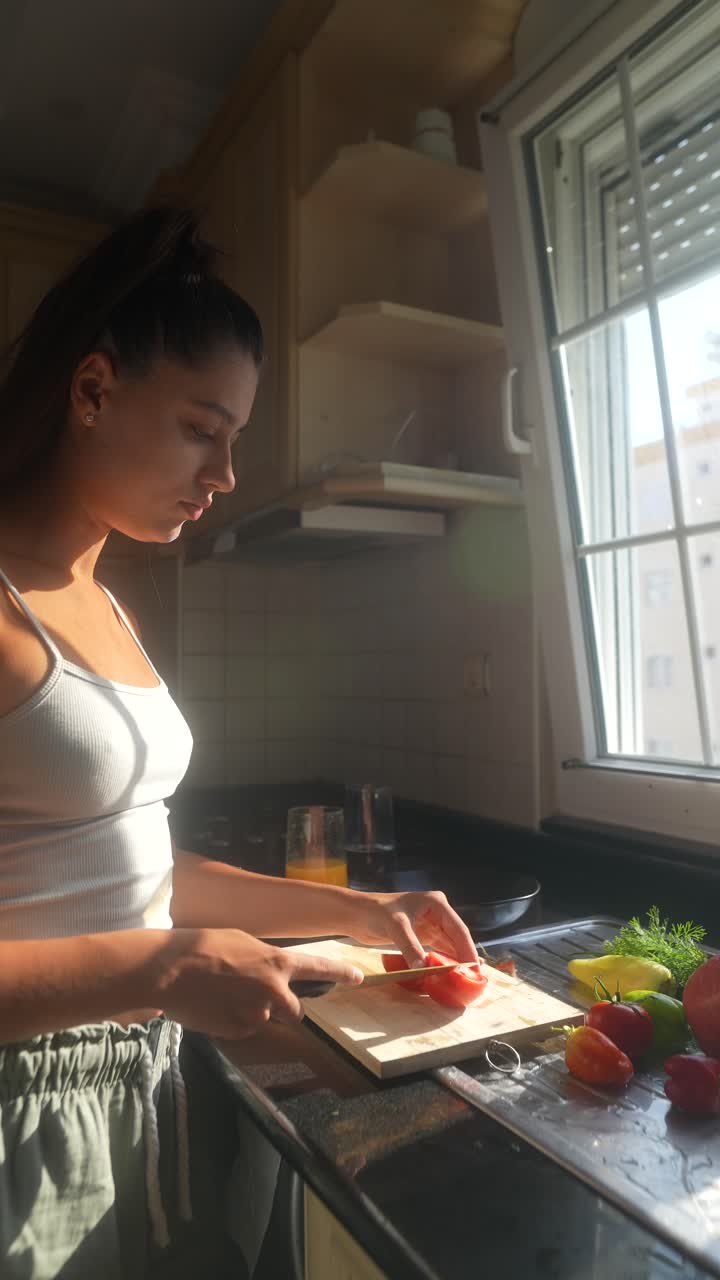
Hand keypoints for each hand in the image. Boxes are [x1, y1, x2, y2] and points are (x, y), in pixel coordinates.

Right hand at [159, 928, 363, 1039]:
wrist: (170, 969)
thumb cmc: (203, 947)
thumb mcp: (242, 943)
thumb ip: (263, 962)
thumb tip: (268, 975)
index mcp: (277, 963)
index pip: (318, 968)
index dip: (341, 972)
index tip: (359, 976)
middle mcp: (274, 992)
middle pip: (294, 1010)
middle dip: (280, 1007)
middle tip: (252, 994)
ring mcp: (257, 1014)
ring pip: (263, 1019)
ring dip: (250, 1012)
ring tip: (221, 995)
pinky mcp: (238, 1031)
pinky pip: (242, 1028)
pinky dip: (232, 1021)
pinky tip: (213, 1007)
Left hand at [346, 890, 477, 967]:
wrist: (357, 914)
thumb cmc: (376, 912)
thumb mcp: (396, 928)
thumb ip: (412, 948)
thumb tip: (425, 968)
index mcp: (436, 904)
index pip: (458, 929)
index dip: (468, 949)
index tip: (475, 968)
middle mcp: (436, 913)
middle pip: (456, 938)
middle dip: (465, 957)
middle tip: (475, 978)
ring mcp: (429, 924)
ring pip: (448, 945)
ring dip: (455, 960)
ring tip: (468, 979)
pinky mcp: (420, 935)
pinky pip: (436, 950)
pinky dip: (443, 961)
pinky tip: (450, 972)